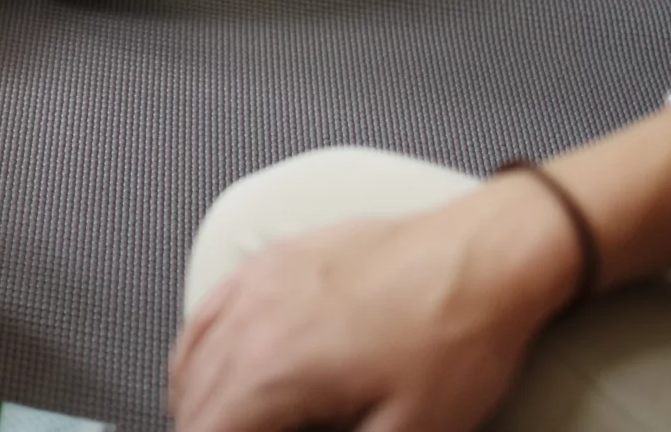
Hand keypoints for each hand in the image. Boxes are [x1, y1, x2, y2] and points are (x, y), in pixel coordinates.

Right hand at [169, 177, 575, 431]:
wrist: (481, 256)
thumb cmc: (453, 340)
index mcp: (272, 373)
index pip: (206, 430)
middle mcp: (248, 324)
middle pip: (192, 402)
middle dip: (207, 427)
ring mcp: (254, 284)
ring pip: (190, 360)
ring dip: (198, 403)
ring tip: (225, 424)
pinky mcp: (271, 262)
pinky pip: (206, 313)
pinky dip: (197, 354)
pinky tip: (214, 371)